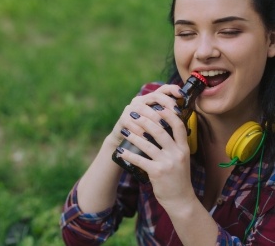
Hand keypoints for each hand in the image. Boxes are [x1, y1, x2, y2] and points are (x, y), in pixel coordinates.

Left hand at [114, 84, 195, 208]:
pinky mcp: (157, 173)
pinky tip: (121, 151)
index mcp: (184, 148)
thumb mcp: (182, 158)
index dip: (168, 114)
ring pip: (147, 144)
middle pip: (160, 131)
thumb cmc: (178, 177)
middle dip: (145, 120)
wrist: (181, 200)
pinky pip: (140, 160)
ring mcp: (167, 163)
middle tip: (134, 114)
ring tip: (124, 129)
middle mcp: (177, 153)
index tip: (157, 106)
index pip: (178, 125)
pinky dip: (129, 155)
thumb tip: (163, 128)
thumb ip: (175, 144)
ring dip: (134, 135)